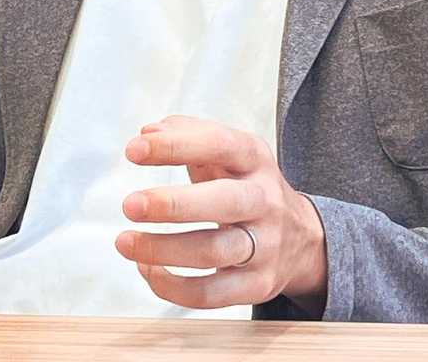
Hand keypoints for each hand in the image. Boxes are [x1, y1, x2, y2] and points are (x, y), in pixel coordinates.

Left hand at [115, 114, 327, 314]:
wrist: (301, 238)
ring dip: (164, 250)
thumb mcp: (229, 153)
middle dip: (174, 204)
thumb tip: (147, 132)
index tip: (134, 149)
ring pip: (215, 252)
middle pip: (225, 202)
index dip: (176, 146)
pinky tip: (147, 269)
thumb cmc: (246, 188)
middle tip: (131, 205)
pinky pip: (212, 294)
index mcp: (255, 160)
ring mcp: (266, 246)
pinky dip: (173, 287)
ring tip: (126, 242)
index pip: (220, 145)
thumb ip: (189, 134)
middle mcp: (265, 200)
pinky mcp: (258, 285)